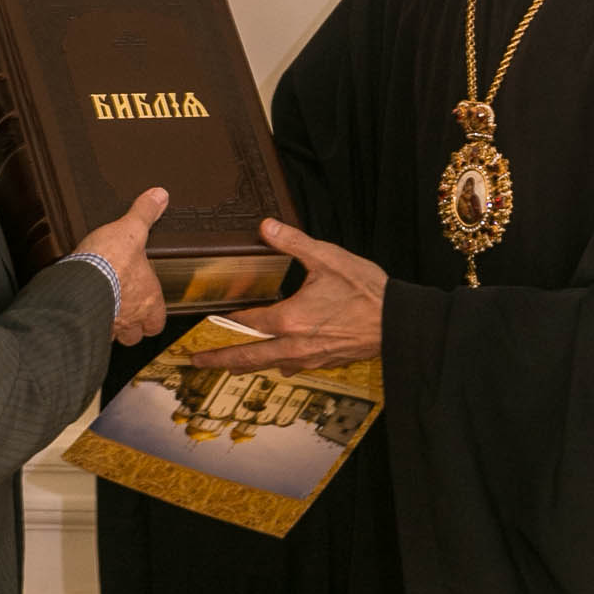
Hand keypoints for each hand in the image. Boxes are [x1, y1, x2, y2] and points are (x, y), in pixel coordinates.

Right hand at [82, 186, 168, 344]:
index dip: (153, 317)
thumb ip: (144, 213)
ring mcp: (109, 326)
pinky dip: (88, 324)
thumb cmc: (110, 259)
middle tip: (124, 312)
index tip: (147, 309)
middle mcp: (132, 317)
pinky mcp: (87, 326)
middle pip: (136, 336)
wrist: (81, 277)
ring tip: (102, 311)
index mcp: (148, 298)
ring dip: (110, 328)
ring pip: (114, 339)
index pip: (158, 322)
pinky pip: (91, 333)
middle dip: (131, 328)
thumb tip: (159, 195)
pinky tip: (82, 312)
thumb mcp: (130, 229)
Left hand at [204, 220, 384, 371]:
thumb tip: (264, 227)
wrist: (397, 322)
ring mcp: (310, 358)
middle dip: (221, 360)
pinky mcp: (326, 362)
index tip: (206, 323)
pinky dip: (277, 364)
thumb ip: (292, 242)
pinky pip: (293, 366)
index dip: (226, 321)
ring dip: (247, 365)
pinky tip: (278, 362)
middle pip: (250, 356)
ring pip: (270, 365)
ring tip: (230, 365)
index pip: (248, 323)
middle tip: (196, 363)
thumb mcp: (326, 257)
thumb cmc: (364, 290)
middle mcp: (295, 345)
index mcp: (290, 319)